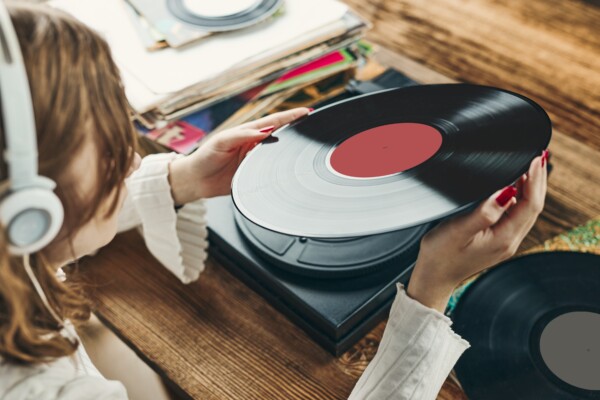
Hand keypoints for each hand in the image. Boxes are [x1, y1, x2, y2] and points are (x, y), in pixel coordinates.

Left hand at [168, 108, 309, 202]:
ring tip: (310, 145)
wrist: (195, 181)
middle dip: (298, 130)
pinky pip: (273, 173)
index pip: (274, 122)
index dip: (291, 117)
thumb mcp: (222, 142)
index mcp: (248, 133)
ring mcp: (256, 161)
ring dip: (293, 150)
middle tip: (316, 127)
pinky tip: (293, 170)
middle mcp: (254, 145)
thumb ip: (242, 135)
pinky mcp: (254, 176)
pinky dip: (283, 171)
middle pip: (281, 136)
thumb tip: (265, 131)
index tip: (307, 112)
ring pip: (279, 154)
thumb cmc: (205, 158)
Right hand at [407, 152, 547, 311]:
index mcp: (504, 238)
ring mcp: (505, 242)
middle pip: (534, 207)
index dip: (534, 180)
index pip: (530, 204)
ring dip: (530, 188)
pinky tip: (514, 188)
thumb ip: (484, 212)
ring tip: (529, 168)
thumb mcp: (459, 230)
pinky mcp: (497, 240)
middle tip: (537, 157)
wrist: (434, 277)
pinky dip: (520, 198)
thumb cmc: (441, 255)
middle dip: (537, 180)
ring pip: (527, 211)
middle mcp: (509, 241)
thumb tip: (506, 192)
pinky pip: (516, 216)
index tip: (533, 160)